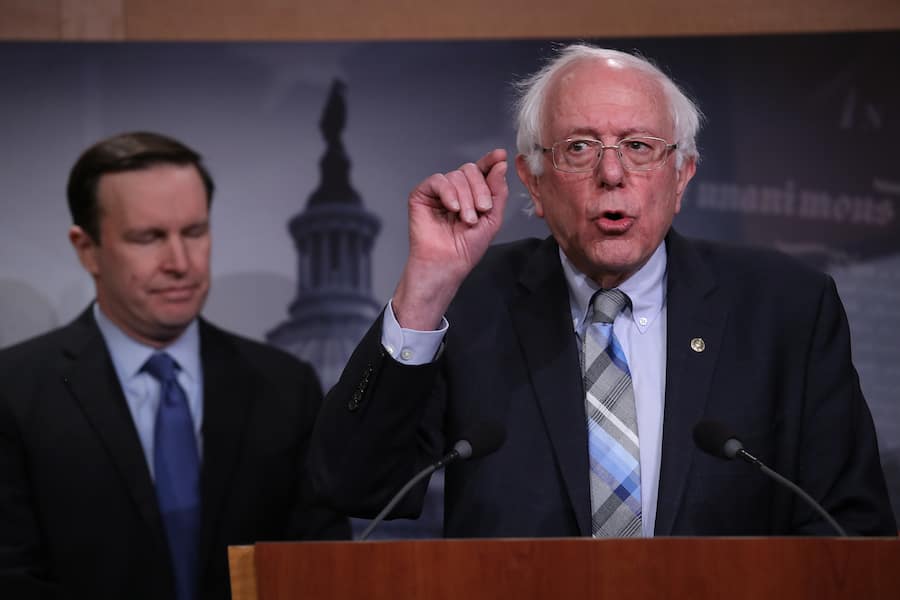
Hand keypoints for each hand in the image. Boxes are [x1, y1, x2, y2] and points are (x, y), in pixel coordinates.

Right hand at [392, 149, 508, 329]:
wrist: (448, 263)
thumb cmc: (467, 248)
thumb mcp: (492, 218)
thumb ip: (498, 191)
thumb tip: (500, 164)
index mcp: (472, 193)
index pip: (481, 170)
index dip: (490, 161)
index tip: (500, 155)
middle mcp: (455, 189)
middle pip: (470, 170)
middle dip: (480, 189)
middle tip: (482, 210)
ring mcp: (438, 191)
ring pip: (456, 176)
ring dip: (466, 198)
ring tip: (466, 219)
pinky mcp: (422, 195)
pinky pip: (438, 180)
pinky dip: (448, 192)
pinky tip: (452, 208)